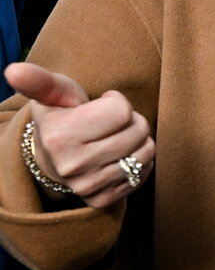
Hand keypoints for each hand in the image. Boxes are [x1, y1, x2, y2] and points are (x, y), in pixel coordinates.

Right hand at [5, 62, 154, 208]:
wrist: (52, 158)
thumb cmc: (60, 117)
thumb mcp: (52, 94)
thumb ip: (39, 80)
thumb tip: (14, 70)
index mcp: (59, 137)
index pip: (122, 110)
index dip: (116, 101)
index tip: (100, 104)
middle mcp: (72, 166)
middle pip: (138, 130)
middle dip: (130, 119)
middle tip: (110, 122)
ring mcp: (88, 186)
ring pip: (146, 151)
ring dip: (138, 139)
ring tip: (115, 136)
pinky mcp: (103, 200)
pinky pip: (143, 173)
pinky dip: (139, 160)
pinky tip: (119, 155)